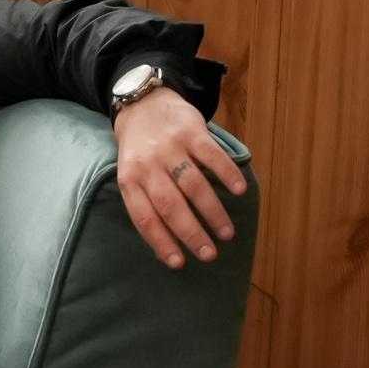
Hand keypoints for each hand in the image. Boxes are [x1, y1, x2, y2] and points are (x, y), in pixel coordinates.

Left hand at [112, 88, 249, 269]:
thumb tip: (167, 248)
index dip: (161, 242)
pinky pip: (212, 155)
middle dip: (192, 234)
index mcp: (129, 180)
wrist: (143, 103)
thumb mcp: (131, 175)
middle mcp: (148, 165)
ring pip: (193, 185)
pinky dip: (227, 174)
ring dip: (212, 211)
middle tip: (210, 255)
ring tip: (227, 233)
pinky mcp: (191, 131)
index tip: (179, 263)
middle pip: (171, 206)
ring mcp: (170, 147)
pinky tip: (239, 191)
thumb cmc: (140, 151)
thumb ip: (147, 204)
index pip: (144, 218)